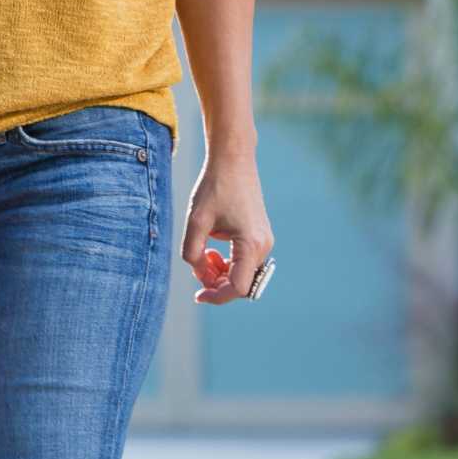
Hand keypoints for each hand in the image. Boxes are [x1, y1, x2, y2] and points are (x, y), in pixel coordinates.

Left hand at [181, 149, 272, 305]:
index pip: (238, 287)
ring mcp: (265, 240)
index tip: (198, 297)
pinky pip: (245, 260)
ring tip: (202, 254)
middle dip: (217, 283)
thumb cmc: (214, 187)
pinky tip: (211, 249)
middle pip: (241, 282)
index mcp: (250, 243)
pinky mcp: (260, 235)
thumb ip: (192, 252)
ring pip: (243, 272)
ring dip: (221, 272)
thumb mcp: (195, 221)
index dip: (217, 296)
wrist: (232, 161)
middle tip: (196, 268)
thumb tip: (200, 274)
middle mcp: (264, 245)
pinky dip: (228, 262)